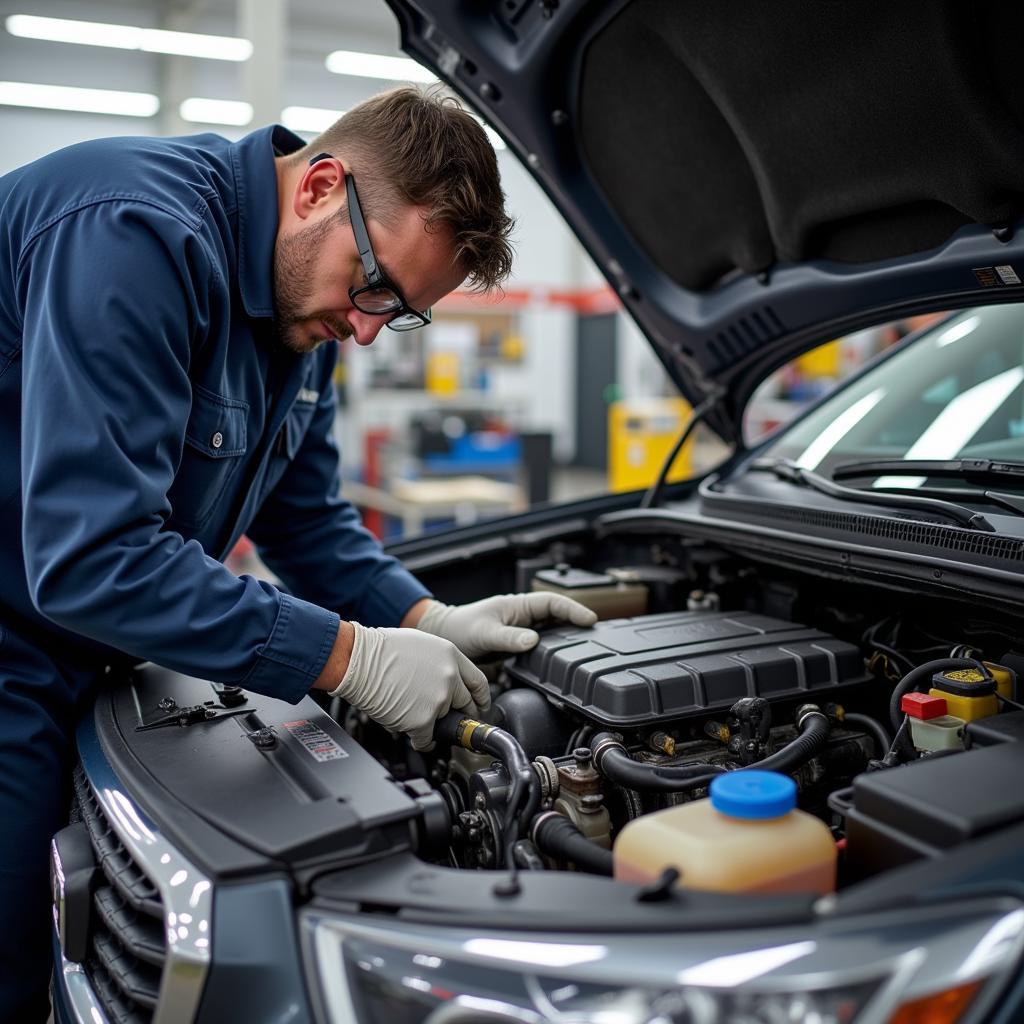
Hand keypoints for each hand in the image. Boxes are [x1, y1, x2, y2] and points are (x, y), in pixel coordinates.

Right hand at [330, 623, 489, 749]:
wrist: (358, 661)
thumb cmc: (380, 650)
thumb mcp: (422, 644)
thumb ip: (441, 661)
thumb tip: (447, 678)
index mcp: (451, 655)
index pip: (479, 682)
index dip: (480, 698)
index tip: (479, 705)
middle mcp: (450, 677)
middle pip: (466, 704)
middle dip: (460, 714)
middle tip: (453, 719)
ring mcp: (438, 700)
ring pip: (445, 722)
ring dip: (434, 723)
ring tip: (418, 716)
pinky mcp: (422, 720)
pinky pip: (428, 739)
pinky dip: (422, 741)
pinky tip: (415, 735)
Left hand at [415, 593, 597, 659]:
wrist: (445, 638)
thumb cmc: (461, 629)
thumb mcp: (484, 633)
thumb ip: (508, 638)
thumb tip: (534, 640)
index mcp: (518, 606)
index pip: (552, 603)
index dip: (573, 609)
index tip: (590, 620)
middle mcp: (523, 616)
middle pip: (558, 616)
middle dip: (578, 622)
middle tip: (598, 636)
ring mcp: (522, 630)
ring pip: (552, 631)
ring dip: (568, 637)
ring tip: (587, 648)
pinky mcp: (518, 645)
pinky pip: (542, 646)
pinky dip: (554, 651)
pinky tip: (562, 661)